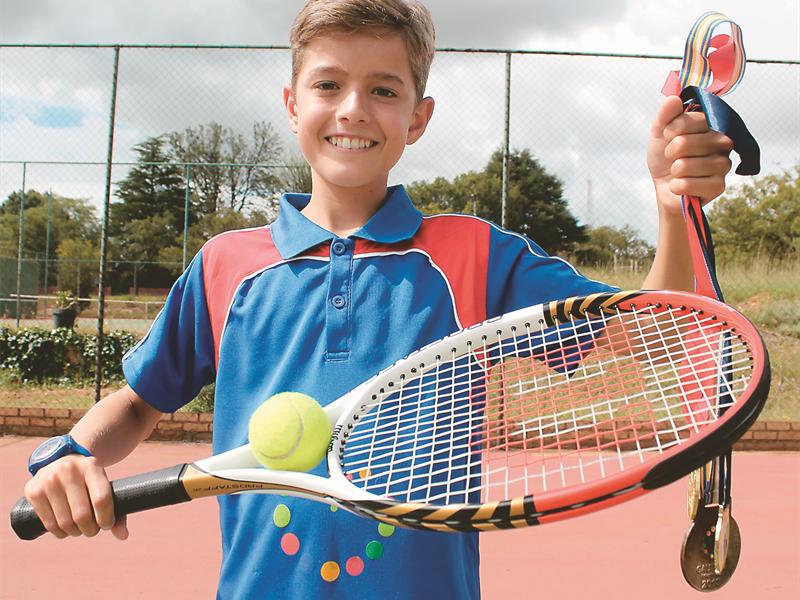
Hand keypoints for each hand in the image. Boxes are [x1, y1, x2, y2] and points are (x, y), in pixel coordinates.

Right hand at [24, 454, 127, 539]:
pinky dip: (60, 533)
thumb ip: (117, 511)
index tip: (106, 525)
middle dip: (90, 529)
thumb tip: (123, 536)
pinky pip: (49, 524)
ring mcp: (49, 480)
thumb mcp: (103, 486)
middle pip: (82, 515)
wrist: (62, 462)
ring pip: (65, 523)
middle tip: (92, 529)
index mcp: (91, 466)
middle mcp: (69, 470)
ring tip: (79, 528)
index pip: (101, 500)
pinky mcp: (33, 491)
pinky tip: (65, 528)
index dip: (106, 519)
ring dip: (75, 532)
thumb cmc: (88, 481)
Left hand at [647, 95, 733, 214]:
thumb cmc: (665, 158)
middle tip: (673, 158)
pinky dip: (676, 187)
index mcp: (712, 125)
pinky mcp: (718, 186)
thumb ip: (665, 115)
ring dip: (674, 171)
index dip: (670, 131)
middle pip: (684, 143)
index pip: (687, 120)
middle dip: (670, 153)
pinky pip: (687, 184)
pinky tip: (681, 186)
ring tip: (679, 172)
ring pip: (684, 165)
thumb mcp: (659, 133)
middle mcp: (723, 142)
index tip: (669, 138)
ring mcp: (723, 164)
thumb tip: (673, 99)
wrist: (665, 187)